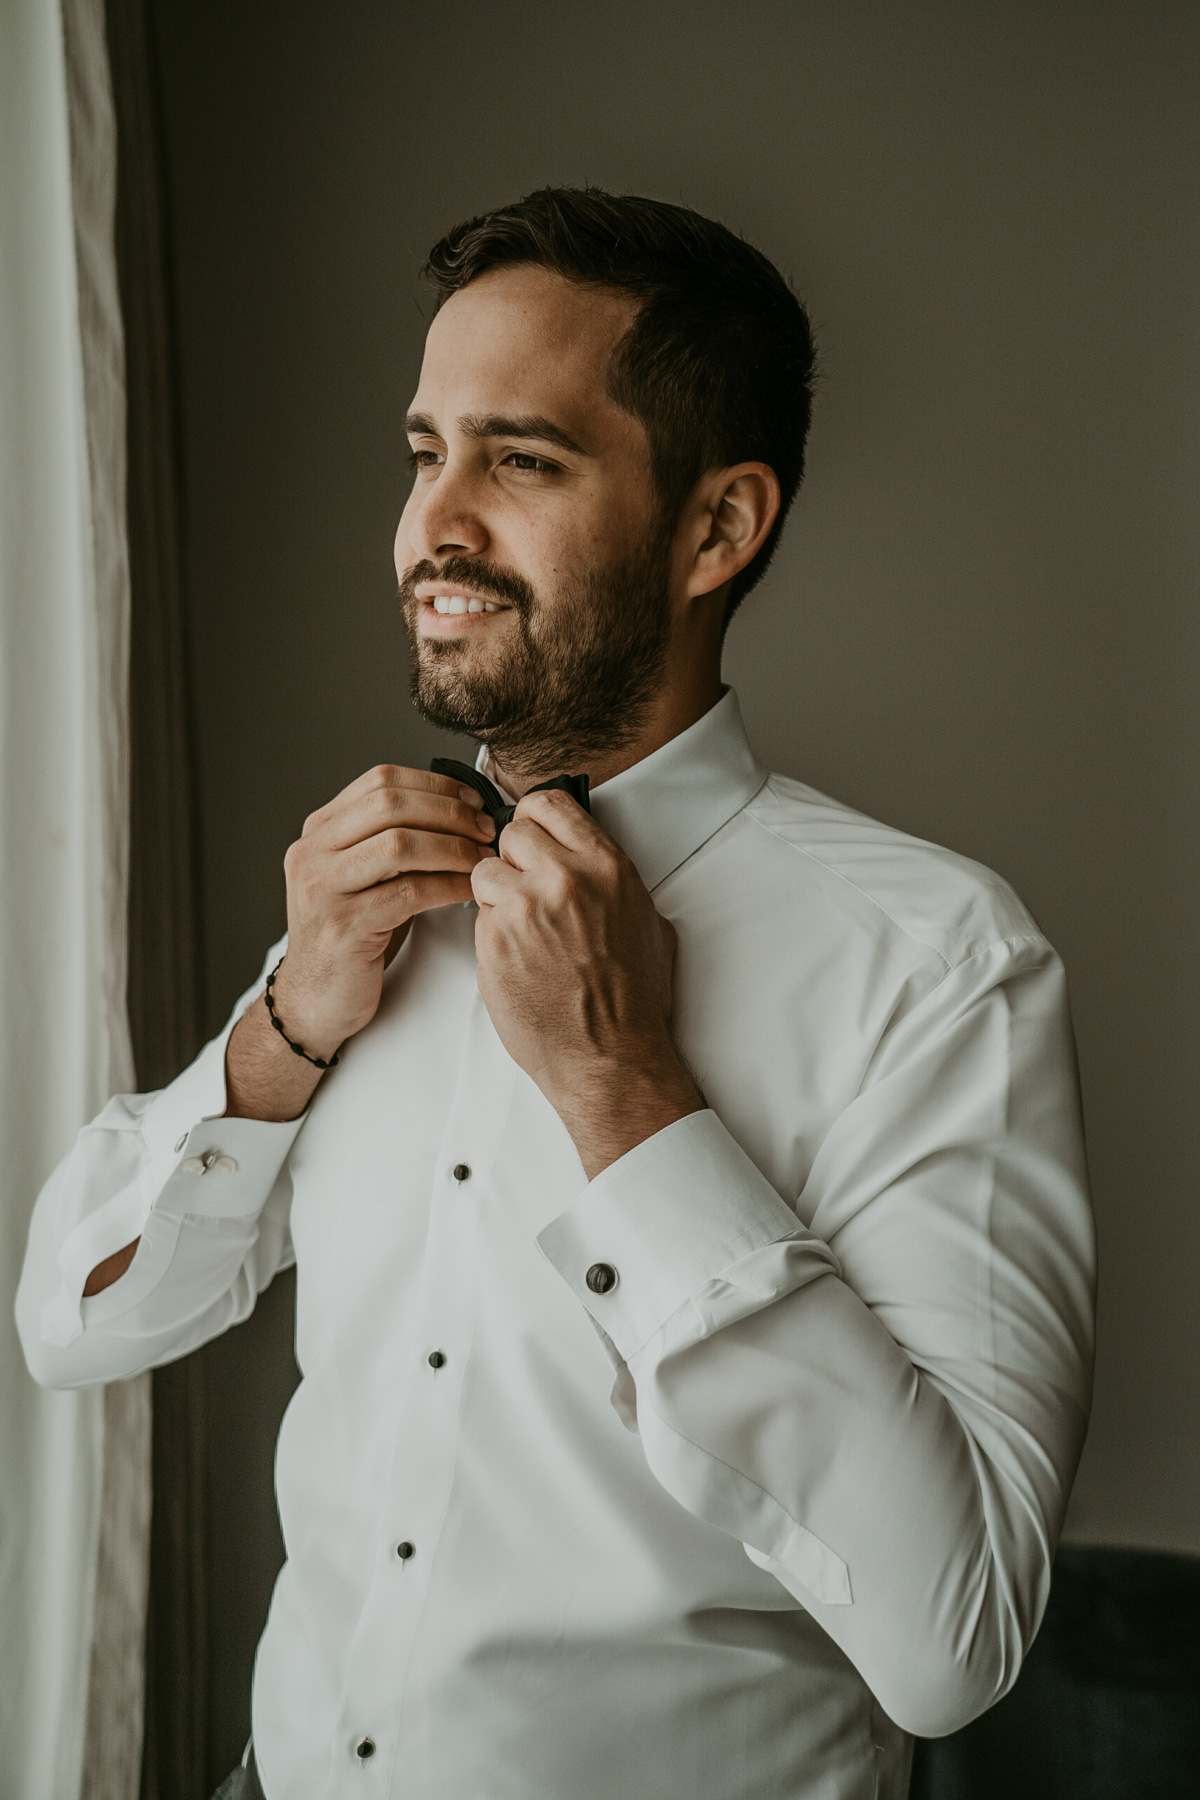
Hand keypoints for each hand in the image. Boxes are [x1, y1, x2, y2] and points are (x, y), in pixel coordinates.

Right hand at [276, 763, 495, 1058]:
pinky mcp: (342, 926)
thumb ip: (391, 840)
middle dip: (450, 812)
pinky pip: (408, 893)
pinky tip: (469, 889)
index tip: (473, 799)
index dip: (435, 784)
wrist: (313, 1001)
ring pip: (399, 844)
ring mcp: (322, 889)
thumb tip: (461, 810)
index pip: (380, 781)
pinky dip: (447, 885)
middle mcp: (312, 853)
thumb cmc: (352, 938)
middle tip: (486, 828)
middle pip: (390, 805)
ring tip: (482, 858)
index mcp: (318, 831)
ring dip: (453, 847)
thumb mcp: (362, 877)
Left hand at [470, 789, 702, 1177]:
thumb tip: (594, 861)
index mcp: (606, 866)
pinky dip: (491, 934)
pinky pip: (478, 917)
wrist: (611, 1057)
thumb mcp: (647, 921)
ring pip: (484, 872)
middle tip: (527, 893)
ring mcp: (525, 909)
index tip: (534, 840)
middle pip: (511, 834)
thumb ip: (613, 880)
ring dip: (496, 896)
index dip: (535, 821)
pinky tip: (516, 960)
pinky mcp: (494, 942)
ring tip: (521, 931)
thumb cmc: (633, 999)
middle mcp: (565, 879)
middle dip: (514, 860)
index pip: (549, 803)